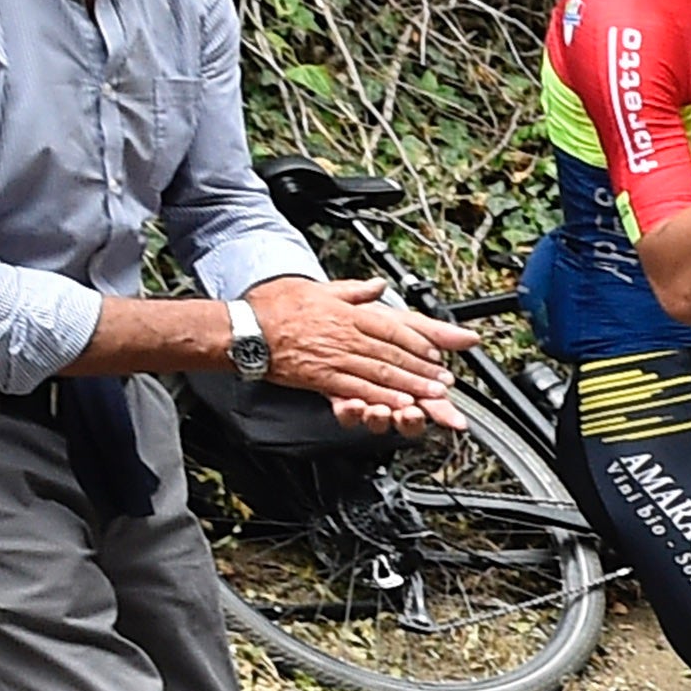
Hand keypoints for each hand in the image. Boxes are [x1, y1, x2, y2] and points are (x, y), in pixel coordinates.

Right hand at [253, 277, 475, 428]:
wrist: (244, 330)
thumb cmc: (276, 308)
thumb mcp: (319, 289)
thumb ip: (353, 291)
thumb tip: (378, 285)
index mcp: (349, 314)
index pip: (393, 328)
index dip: (419, 341)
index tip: (439, 351)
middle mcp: (346, 336)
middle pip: (393, 354)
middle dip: (423, 369)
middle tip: (446, 380)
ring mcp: (335, 358)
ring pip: (380, 374)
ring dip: (410, 385)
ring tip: (432, 395)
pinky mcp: (321, 378)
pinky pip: (356, 389)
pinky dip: (381, 397)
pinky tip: (397, 404)